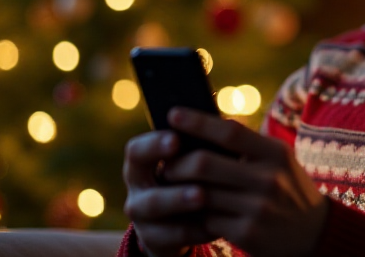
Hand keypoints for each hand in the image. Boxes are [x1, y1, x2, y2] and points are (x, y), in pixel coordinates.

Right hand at [123, 130, 213, 256]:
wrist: (182, 223)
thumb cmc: (192, 178)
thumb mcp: (191, 161)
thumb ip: (200, 147)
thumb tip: (228, 126)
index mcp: (142, 161)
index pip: (137, 148)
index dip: (154, 143)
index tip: (177, 138)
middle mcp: (136, 185)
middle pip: (137, 174)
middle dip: (167, 166)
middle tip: (197, 164)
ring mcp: (142, 214)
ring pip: (154, 205)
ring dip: (178, 198)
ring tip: (202, 195)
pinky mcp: (154, 238)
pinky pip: (174, 234)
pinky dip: (196, 228)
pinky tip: (218, 223)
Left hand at [163, 107, 328, 256]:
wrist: (316, 233)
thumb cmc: (288, 188)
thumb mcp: (279, 161)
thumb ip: (249, 145)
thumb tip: (203, 125)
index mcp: (275, 153)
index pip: (229, 132)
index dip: (197, 121)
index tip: (172, 113)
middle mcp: (268, 179)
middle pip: (205, 164)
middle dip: (178, 164)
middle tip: (166, 164)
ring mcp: (258, 208)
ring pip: (201, 194)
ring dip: (180, 191)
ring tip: (170, 186)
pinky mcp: (248, 233)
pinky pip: (207, 219)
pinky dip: (195, 214)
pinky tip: (189, 210)